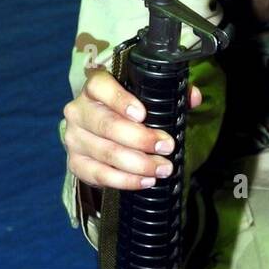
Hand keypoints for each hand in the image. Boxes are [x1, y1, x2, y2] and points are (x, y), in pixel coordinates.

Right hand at [63, 67, 201, 189]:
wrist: (102, 134)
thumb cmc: (127, 112)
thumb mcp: (146, 98)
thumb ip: (170, 93)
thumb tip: (194, 97)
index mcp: (94, 88)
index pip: (100, 87)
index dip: (120, 100)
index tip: (143, 114)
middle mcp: (79, 111)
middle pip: (106, 125)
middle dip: (141, 139)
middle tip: (167, 147)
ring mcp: (74, 138)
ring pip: (105, 153)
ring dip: (138, 164)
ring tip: (163, 168)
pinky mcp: (76, 163)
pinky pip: (99, 175)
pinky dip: (124, 181)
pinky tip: (145, 181)